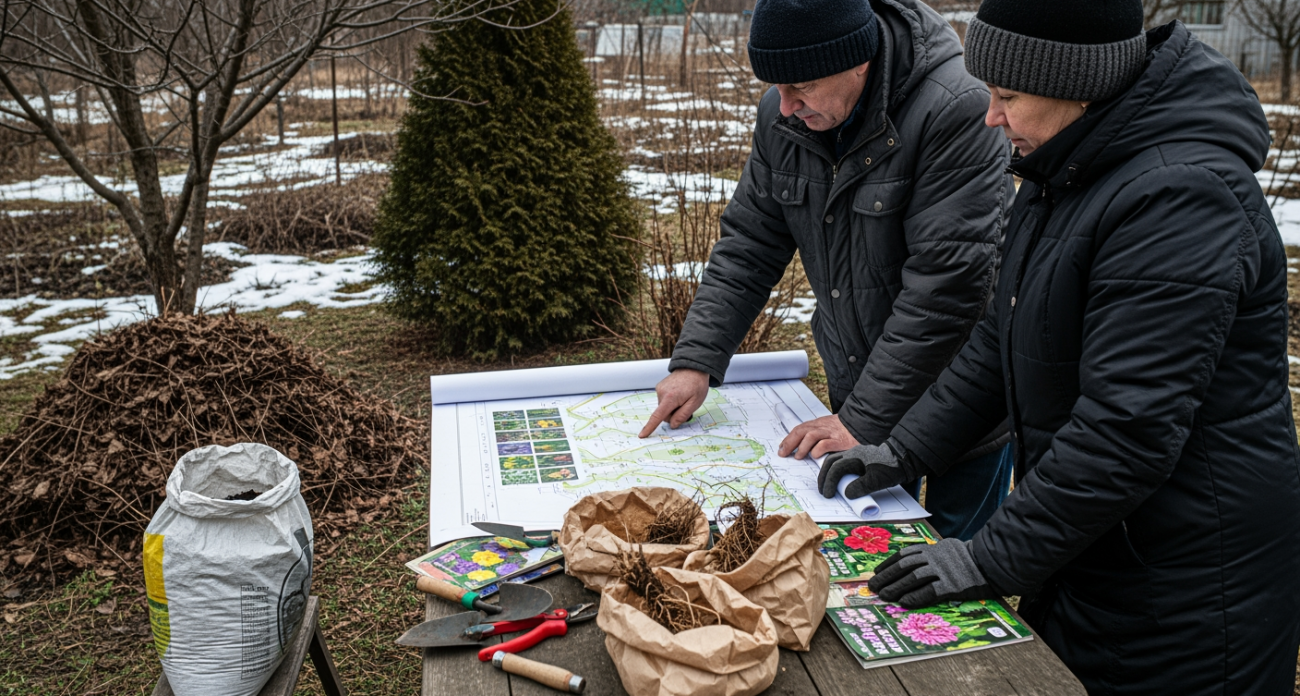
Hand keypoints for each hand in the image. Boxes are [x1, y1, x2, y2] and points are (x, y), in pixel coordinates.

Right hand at [638, 369, 709, 437]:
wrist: (693, 368)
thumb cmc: (696, 385)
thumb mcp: (695, 403)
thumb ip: (682, 415)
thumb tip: (672, 425)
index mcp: (670, 398)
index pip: (658, 416)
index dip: (650, 427)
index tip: (642, 435)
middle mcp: (661, 393)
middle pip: (664, 414)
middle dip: (674, 415)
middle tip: (686, 406)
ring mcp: (659, 389)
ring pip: (664, 408)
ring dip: (673, 407)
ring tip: (684, 398)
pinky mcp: (659, 387)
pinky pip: (663, 401)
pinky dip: (670, 402)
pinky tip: (679, 394)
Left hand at [778, 414, 858, 458]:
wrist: (863, 423)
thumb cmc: (845, 429)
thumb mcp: (828, 428)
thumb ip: (817, 435)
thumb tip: (802, 446)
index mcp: (818, 424)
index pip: (800, 429)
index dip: (788, 438)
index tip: (781, 448)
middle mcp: (822, 427)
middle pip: (801, 431)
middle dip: (790, 443)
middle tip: (784, 454)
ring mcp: (831, 433)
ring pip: (811, 436)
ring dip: (802, 447)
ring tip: (798, 456)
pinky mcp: (839, 441)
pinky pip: (825, 444)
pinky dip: (817, 450)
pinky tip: (815, 455)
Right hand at [817, 440, 915, 498]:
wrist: (903, 457)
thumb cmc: (891, 468)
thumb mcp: (877, 480)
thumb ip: (861, 487)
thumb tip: (847, 493)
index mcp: (854, 457)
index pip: (835, 469)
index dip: (829, 482)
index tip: (828, 494)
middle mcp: (852, 453)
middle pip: (830, 462)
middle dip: (824, 477)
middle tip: (822, 491)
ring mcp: (855, 454)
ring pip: (835, 460)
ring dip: (828, 473)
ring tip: (827, 485)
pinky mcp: (859, 457)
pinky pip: (842, 461)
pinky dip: (836, 470)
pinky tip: (838, 478)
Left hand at [866, 538, 996, 606]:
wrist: (992, 564)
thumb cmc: (969, 559)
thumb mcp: (947, 549)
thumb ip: (931, 554)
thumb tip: (910, 563)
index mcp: (932, 549)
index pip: (904, 555)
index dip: (888, 564)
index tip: (877, 572)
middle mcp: (935, 558)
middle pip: (904, 566)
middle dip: (887, 577)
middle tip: (874, 586)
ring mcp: (943, 571)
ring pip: (913, 578)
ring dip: (896, 587)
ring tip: (884, 595)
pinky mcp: (952, 586)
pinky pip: (930, 592)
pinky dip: (915, 597)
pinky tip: (904, 602)